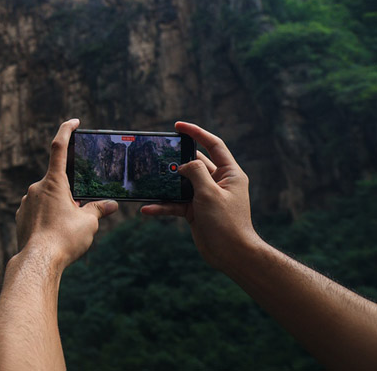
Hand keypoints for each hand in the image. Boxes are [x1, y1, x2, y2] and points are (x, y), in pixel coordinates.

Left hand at [15, 118, 118, 270]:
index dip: (66, 131)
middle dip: (71, 193)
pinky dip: (48, 218)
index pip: (59, 148)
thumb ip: (99, 209)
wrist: (38, 262)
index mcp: (54, 182)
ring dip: (59, 207)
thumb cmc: (64, 239)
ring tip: (68, 230)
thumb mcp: (89, 223)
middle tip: (80, 212)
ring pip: (47, 198)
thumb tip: (111, 205)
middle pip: (58, 182)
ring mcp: (26, 202)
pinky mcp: (21, 216)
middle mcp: (36, 187)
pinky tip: (55, 235)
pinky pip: (38, 211)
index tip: (73, 122)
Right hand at [141, 121, 261, 270]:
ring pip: (182, 184)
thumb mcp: (210, 193)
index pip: (213, 145)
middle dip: (176, 160)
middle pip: (194, 163)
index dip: (196, 133)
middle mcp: (218, 182)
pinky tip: (148, 208)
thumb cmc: (227, 223)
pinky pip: (176, 203)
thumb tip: (184, 165)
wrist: (231, 254)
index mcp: (230, 173)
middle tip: (158, 155)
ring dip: (166, 185)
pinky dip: (163, 205)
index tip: (178, 126)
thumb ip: (196, 172)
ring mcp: (206, 197)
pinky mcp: (196, 211)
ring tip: (149, 180)